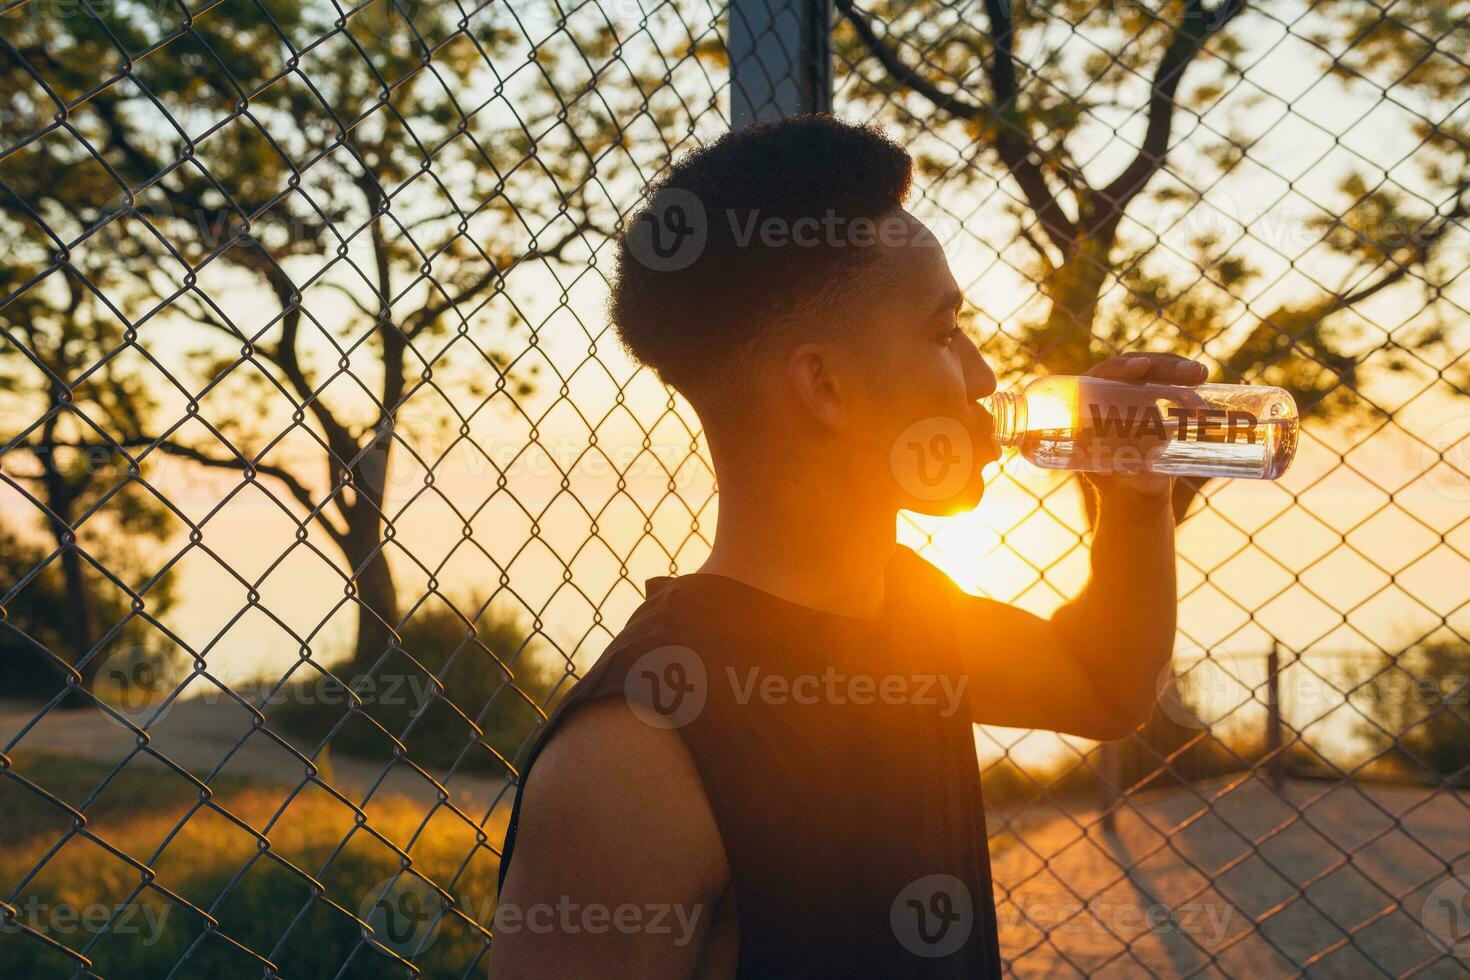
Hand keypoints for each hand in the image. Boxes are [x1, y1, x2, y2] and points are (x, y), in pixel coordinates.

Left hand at [1081, 352, 1208, 502]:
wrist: (1133, 492)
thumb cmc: (1123, 488)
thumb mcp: (1126, 482)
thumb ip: (1131, 473)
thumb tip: (1140, 468)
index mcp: (1086, 412)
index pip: (1097, 380)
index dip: (1118, 369)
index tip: (1143, 367)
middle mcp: (1103, 398)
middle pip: (1128, 369)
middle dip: (1161, 366)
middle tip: (1191, 373)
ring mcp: (1126, 395)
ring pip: (1149, 370)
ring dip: (1175, 368)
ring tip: (1202, 374)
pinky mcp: (1146, 397)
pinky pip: (1163, 379)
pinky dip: (1182, 379)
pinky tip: (1202, 377)